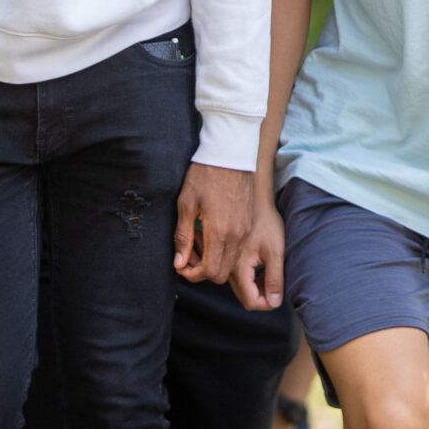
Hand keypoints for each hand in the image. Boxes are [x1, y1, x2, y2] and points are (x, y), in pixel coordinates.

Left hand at [174, 163, 257, 283]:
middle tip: (188, 255)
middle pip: (221, 273)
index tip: (181, 265)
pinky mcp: (249, 224)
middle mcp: (237, 235)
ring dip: (214, 261)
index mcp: (219, 232)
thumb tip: (179, 263)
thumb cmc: (205, 175)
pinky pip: (237, 249)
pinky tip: (211, 234)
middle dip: (202, 271)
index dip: (192, 274)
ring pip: (230, 262)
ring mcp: (245, 230)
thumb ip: (182, 236)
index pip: (209, 271)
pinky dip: (223, 250)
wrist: (231, 153)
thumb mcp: (186, 203)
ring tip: (198, 242)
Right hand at [228, 189, 287, 310]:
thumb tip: (274, 302)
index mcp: (239, 269)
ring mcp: (227, 263)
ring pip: (241, 287)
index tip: (279, 296)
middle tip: (277, 287)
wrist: (253, 200)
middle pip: (244, 297)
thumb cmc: (265, 222)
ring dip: (257, 287)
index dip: (266, 304)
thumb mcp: (274, 250)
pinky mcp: (229, 256)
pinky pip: (238, 277)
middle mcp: (229, 269)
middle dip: (262, 297)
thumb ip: (274, 277)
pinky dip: (252, 278)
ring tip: (272, 275)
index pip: (250, 301)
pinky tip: (263, 266)